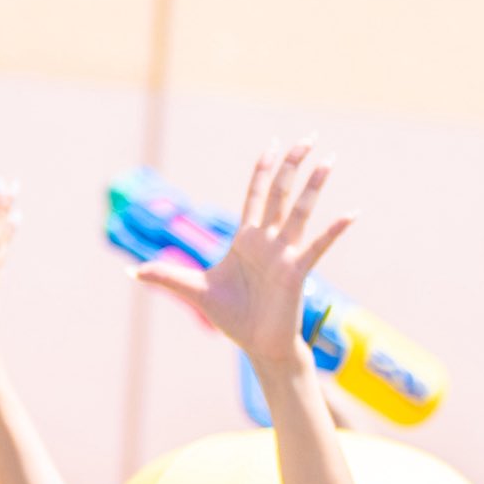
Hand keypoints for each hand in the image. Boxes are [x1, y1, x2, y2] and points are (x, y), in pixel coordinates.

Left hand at [143, 141, 351, 368]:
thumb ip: (165, 276)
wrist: (257, 345)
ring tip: (329, 159)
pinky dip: (334, 230)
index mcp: (246, 239)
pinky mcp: (298, 271)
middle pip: (281, 192)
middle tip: (308, 137)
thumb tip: (131, 272)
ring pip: (300, 210)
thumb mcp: (193, 291)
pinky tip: (351, 213)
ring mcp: (285, 253)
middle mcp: (269, 240)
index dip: (263, 169)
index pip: (256, 194)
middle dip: (293, 163)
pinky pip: (318, 245)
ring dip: (314, 185)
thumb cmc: (232, 318)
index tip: (273, 144)